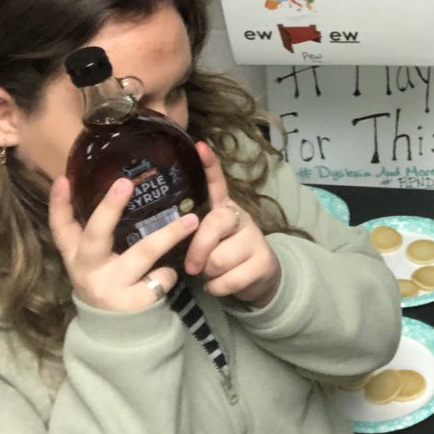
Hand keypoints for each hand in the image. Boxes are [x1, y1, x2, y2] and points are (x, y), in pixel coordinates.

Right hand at [49, 176, 197, 312]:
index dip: (59, 203)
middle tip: (125, 183)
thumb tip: (116, 189)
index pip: (60, 227)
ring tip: (192, 220)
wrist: (116, 334)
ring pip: (143, 253)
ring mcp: (110, 287)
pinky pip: (161, 277)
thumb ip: (97, 235)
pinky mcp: (133, 303)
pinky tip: (170, 274)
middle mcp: (88, 270)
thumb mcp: (95, 262)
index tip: (63, 178)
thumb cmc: (110, 283)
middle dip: (110, 208)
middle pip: (96, 235)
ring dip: (169, 234)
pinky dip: (170, 273)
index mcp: (76, 256)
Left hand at [184, 142, 281, 306]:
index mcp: (222, 208)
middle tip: (192, 267)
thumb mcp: (206, 242)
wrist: (257, 278)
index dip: (209, 166)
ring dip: (209, 274)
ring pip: (218, 259)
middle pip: (213, 225)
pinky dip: (219, 288)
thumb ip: (192, 235)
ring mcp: (254, 238)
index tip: (200, 146)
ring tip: (212, 274)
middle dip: (198, 250)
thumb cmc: (220, 256)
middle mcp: (239, 217)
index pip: (217, 183)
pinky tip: (221, 284)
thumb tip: (170, 240)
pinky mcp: (264, 260)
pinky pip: (229, 279)